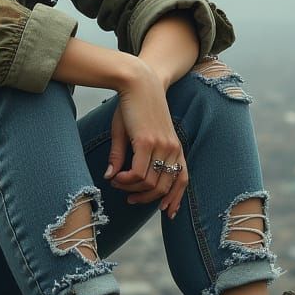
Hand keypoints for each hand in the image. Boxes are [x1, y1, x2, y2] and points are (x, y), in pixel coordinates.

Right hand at [104, 63, 187, 216]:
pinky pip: (139, 173)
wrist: (137, 82)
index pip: (183, 179)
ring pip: (151, 183)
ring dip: (132, 189)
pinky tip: (117, 177)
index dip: (176, 198)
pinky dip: (127, 180)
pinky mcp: (147, 142)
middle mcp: (172, 148)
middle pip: (164, 187)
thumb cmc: (134, 105)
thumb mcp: (131, 134)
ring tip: (119, 184)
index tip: (167, 212)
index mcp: (174, 146)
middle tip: (129, 198)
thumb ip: (124, 157)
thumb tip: (111, 177)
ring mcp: (161, 146)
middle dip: (146, 198)